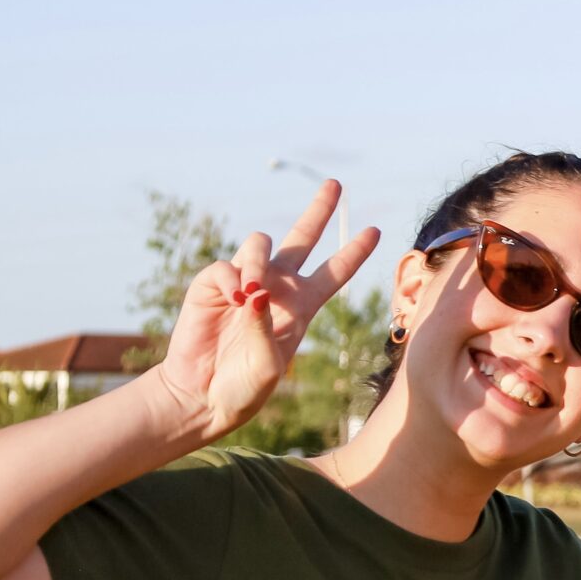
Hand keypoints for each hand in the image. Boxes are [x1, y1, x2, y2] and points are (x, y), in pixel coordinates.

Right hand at [147, 179, 379, 443]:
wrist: (204, 395)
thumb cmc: (245, 387)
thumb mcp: (269, 365)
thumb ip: (267, 330)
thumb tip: (256, 292)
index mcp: (303, 306)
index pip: (334, 272)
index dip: (354, 251)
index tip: (376, 230)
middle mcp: (277, 287)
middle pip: (301, 238)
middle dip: (318, 210)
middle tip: (335, 185)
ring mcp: (245, 282)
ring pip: (259, 244)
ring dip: (258, 259)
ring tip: (252, 289)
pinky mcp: (213, 286)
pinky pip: (224, 267)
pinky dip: (231, 278)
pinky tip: (235, 299)